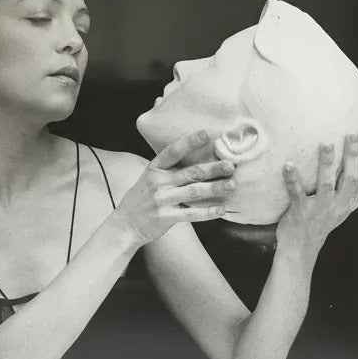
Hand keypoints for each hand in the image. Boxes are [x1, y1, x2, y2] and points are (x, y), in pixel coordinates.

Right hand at [113, 130, 236, 245]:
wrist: (126, 224)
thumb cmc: (143, 198)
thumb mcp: (150, 178)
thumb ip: (169, 169)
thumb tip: (197, 159)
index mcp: (154, 169)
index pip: (173, 151)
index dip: (190, 142)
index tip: (207, 134)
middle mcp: (158, 182)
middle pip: (190, 172)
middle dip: (212, 168)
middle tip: (230, 165)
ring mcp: (162, 200)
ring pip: (194, 191)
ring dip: (214, 188)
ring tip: (231, 185)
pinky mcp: (166, 217)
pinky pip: (190, 214)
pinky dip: (207, 212)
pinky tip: (220, 210)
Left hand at [276, 132, 357, 257]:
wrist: (301, 247)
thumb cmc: (319, 221)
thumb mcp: (339, 205)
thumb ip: (345, 185)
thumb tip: (348, 154)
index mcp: (350, 201)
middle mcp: (339, 205)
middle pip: (350, 177)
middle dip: (352, 155)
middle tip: (351, 134)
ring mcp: (321, 209)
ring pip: (327, 185)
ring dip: (327, 164)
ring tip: (326, 144)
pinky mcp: (301, 213)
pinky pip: (297, 193)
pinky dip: (292, 179)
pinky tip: (288, 165)